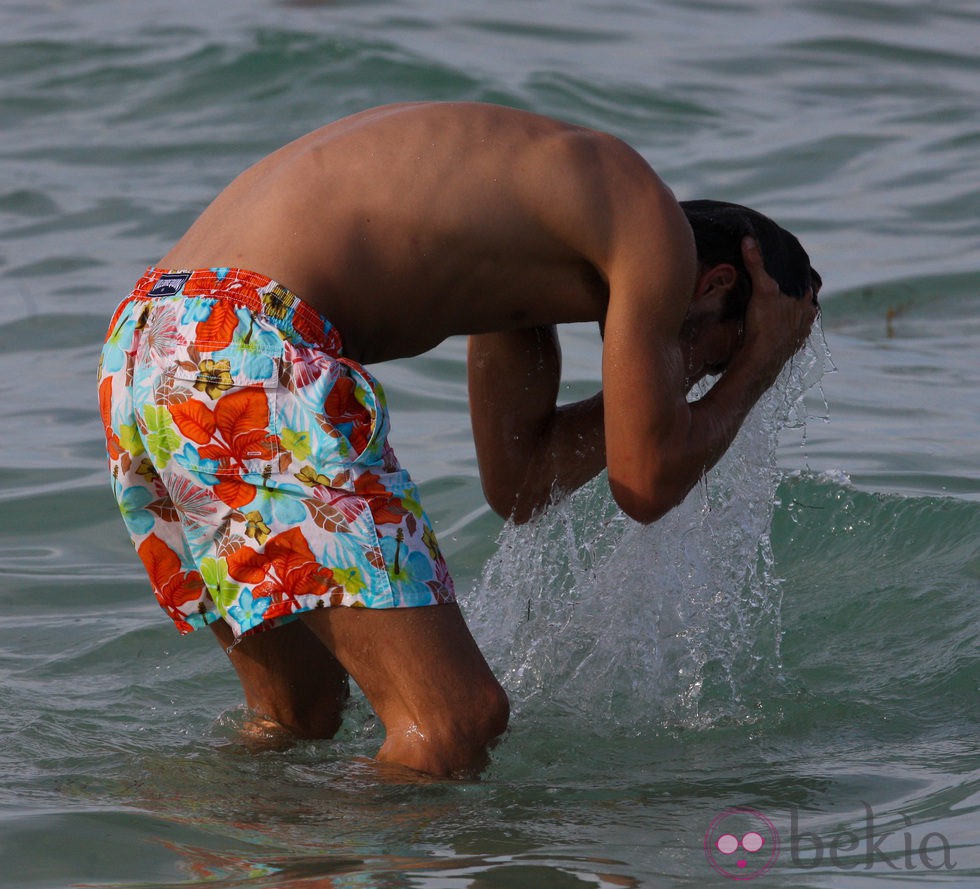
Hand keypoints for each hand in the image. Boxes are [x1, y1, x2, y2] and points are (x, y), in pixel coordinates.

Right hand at [739, 236, 817, 376]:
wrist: (761, 360)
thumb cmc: (765, 323)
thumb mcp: (761, 289)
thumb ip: (756, 264)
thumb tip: (748, 238)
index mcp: (806, 300)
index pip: (807, 283)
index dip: (798, 278)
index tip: (788, 274)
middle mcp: (808, 317)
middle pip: (804, 301)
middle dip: (793, 296)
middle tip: (778, 291)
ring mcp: (801, 334)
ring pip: (799, 318)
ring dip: (790, 314)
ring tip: (775, 309)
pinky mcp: (791, 349)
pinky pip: (791, 335)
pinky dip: (784, 330)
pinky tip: (775, 329)